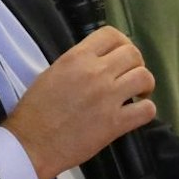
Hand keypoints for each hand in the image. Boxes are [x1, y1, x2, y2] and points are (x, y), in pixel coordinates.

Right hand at [3, 26, 155, 178]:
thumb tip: (98, 63)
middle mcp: (96, 73)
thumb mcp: (52, 73)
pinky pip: (147, 110)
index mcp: (77, 58)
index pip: (111, 34)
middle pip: (133, 54)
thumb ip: (78, 64)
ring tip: (137, 94)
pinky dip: (146, 110)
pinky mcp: (115, 123)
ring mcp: (108, 97)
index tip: (121, 56)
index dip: (122, 44)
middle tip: (129, 77)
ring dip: (145, 85)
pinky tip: (136, 113)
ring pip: (145, 77)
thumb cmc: (35, 111)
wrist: (31, 144)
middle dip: (136, 64)